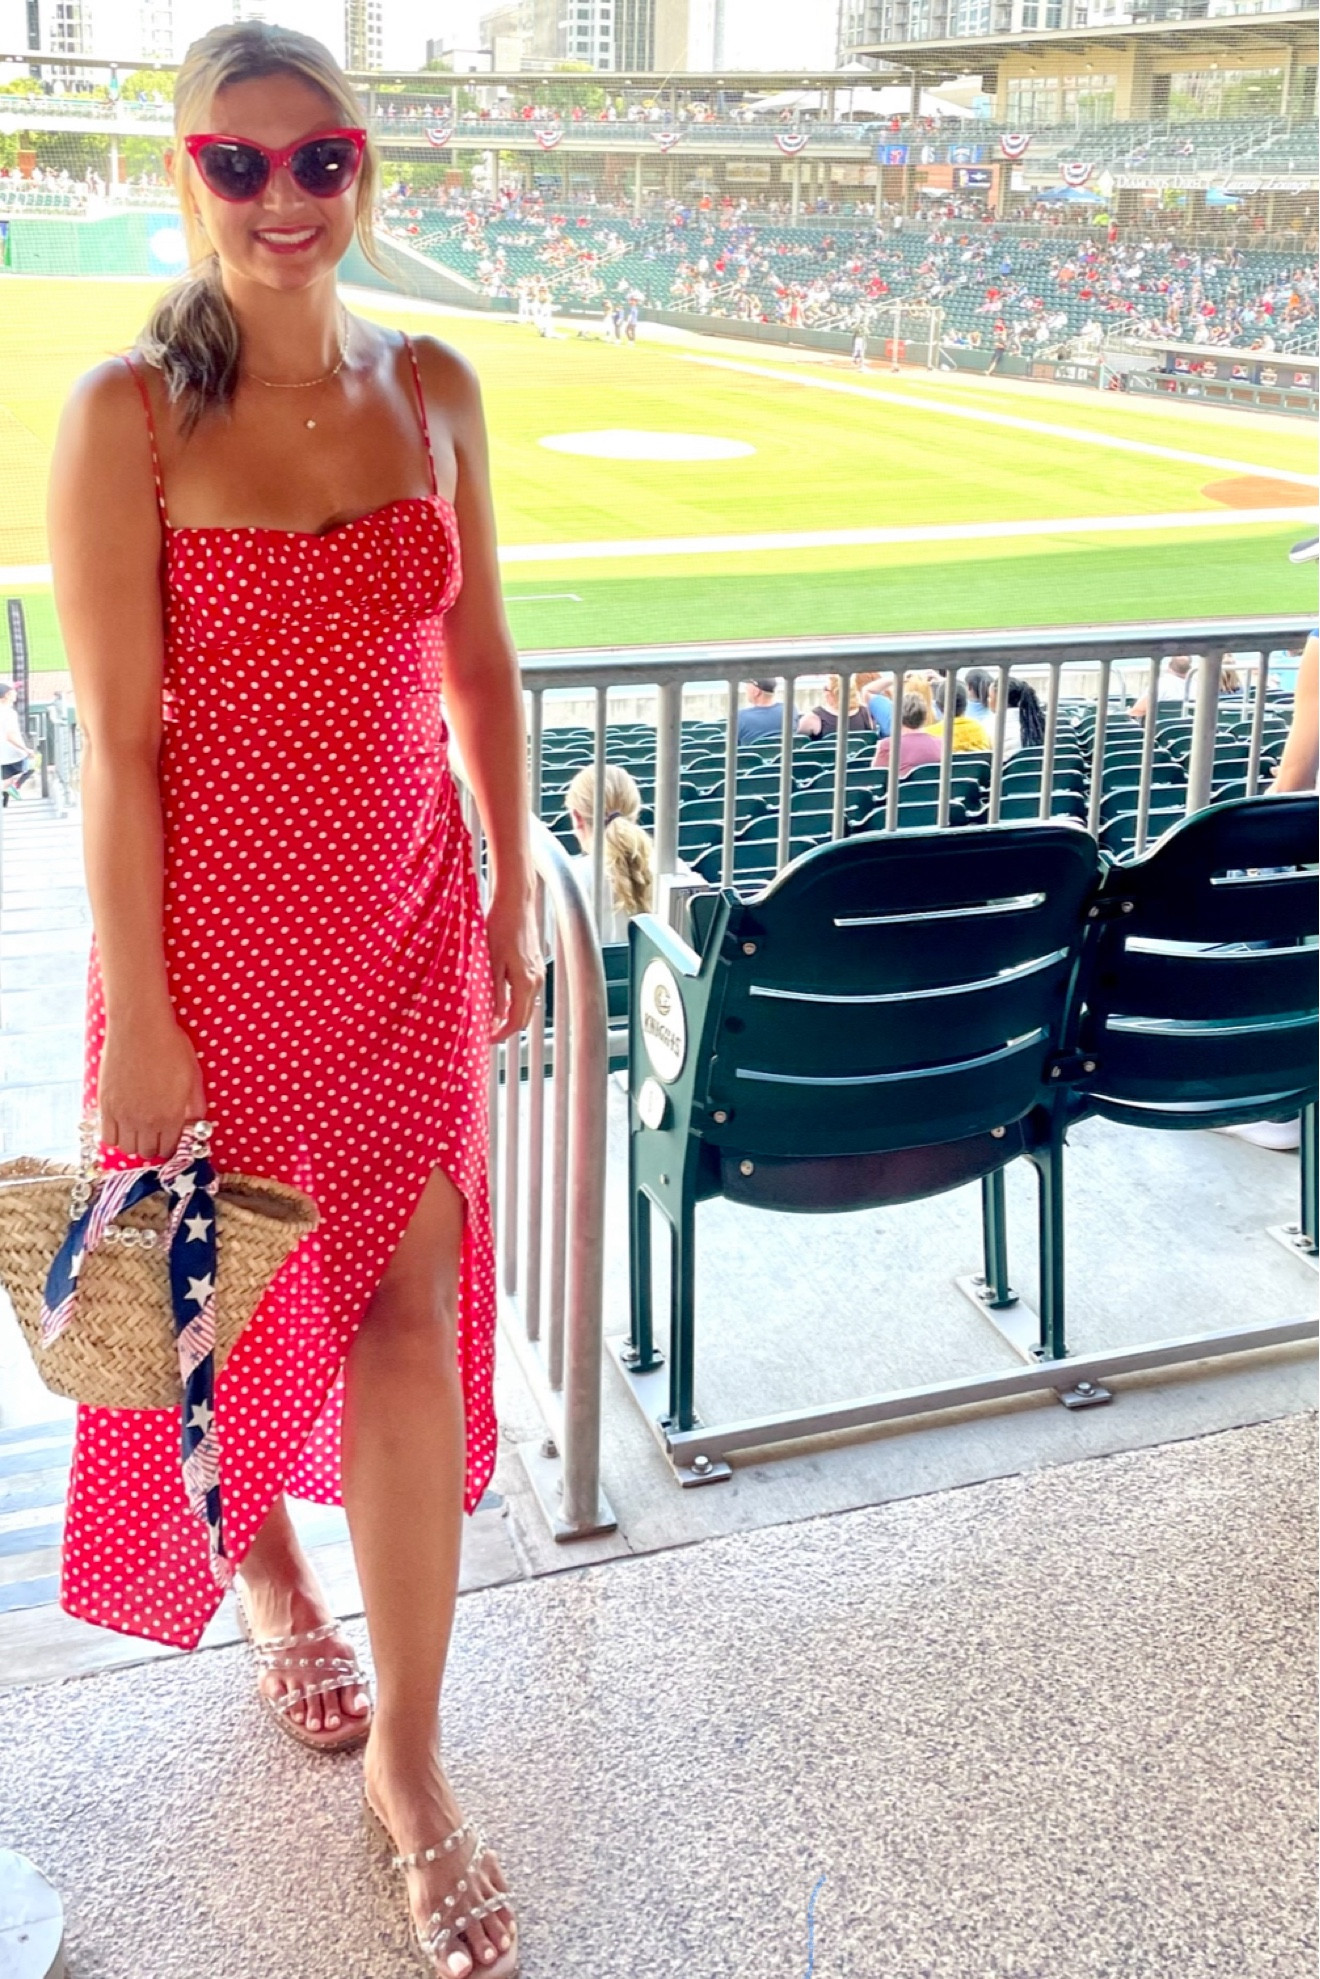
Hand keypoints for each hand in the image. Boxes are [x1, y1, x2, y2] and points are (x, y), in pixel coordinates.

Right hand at [98, 1013, 207, 1164]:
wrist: (139, 1027)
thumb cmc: (170, 1047)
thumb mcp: (193, 1077)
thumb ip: (195, 1106)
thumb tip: (195, 1124)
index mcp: (171, 1115)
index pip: (170, 1149)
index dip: (172, 1146)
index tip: (171, 1138)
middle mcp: (146, 1121)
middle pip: (147, 1152)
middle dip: (154, 1146)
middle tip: (156, 1133)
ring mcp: (123, 1115)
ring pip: (127, 1149)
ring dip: (134, 1143)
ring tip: (140, 1129)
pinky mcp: (105, 1106)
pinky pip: (107, 1137)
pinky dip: (116, 1136)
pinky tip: (123, 1124)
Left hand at [486, 888, 543, 1043]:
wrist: (516, 902)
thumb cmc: (501, 926)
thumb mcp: (491, 963)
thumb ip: (494, 993)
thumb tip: (493, 1017)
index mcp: (525, 983)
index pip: (516, 1021)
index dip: (501, 1034)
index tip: (486, 1038)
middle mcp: (536, 980)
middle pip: (524, 1016)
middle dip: (506, 1027)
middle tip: (486, 1031)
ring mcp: (538, 972)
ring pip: (526, 1004)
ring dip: (510, 1013)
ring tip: (490, 1015)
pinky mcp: (535, 964)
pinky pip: (527, 990)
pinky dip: (515, 1000)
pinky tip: (499, 995)